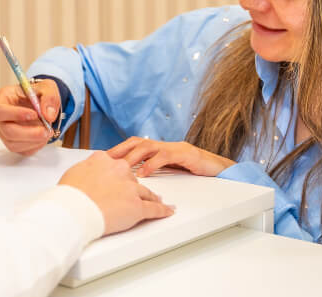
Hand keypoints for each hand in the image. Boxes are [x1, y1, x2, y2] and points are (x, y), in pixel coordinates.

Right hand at [0, 80, 60, 155]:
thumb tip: (48, 114)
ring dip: (33, 141)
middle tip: (46, 130)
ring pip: (12, 144)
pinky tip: (42, 137)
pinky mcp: (12, 142)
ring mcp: (4, 131)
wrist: (41, 104)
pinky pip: (21, 151)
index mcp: (2, 98)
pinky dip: (35, 146)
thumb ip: (49, 97)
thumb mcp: (47, 87)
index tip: (34, 114)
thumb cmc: (38, 93)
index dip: (15, 115)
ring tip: (47, 131)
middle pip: (6, 131)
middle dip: (28, 133)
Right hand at [59, 152, 174, 234]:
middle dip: (132, 187)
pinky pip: (154, 209)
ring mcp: (131, 189)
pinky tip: (167, 210)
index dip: (120, 174)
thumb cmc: (70, 194)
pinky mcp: (137, 207)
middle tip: (131, 195)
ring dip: (151, 198)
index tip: (122, 177)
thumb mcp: (75, 171)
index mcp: (105, 160)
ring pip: (146, 193)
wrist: (74, 210)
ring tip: (157, 201)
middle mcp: (120, 170)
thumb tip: (89, 172)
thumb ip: (88, 168)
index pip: (118, 164)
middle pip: (132, 178)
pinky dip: (162, 210)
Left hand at [107, 137, 235, 177]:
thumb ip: (152, 171)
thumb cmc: (192, 170)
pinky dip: (151, 164)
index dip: (116, 151)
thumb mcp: (169, 171)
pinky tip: (142, 173)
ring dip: (132, 157)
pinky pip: (165, 156)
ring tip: (120, 167)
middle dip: (119, 151)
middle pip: (135, 142)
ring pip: (148, 146)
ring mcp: (174, 148)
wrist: (220, 168)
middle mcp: (164, 145)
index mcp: (158, 148)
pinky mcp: (185, 154)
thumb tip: (130, 180)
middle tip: (105, 162)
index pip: (132, 145)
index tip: (101, 160)